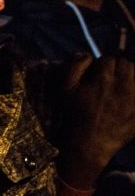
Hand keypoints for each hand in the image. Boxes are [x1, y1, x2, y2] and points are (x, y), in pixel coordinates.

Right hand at [60, 55, 134, 187]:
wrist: (90, 142)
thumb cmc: (76, 114)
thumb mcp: (67, 89)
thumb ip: (75, 66)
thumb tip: (86, 54)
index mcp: (102, 79)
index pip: (109, 59)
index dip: (103, 65)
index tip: (98, 74)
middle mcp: (122, 86)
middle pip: (127, 64)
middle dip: (119, 68)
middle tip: (112, 78)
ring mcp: (134, 98)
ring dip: (130, 77)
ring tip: (122, 86)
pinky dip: (134, 89)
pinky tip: (128, 95)